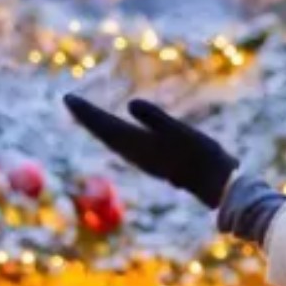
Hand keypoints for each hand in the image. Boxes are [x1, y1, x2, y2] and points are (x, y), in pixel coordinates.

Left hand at [63, 96, 237, 208]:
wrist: (218, 187)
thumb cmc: (202, 158)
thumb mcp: (181, 132)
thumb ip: (155, 118)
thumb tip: (130, 104)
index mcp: (139, 145)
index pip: (106, 125)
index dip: (87, 112)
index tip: (67, 98)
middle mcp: (137, 154)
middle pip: (105, 133)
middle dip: (88, 118)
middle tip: (71, 102)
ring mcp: (146, 160)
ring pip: (115, 141)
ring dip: (100, 128)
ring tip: (88, 115)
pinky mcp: (156, 163)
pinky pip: (127, 146)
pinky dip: (117, 136)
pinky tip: (119, 134)